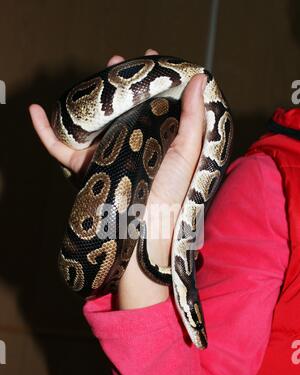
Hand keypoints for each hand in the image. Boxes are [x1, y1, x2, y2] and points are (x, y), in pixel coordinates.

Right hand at [29, 49, 205, 308]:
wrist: (147, 229)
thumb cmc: (171, 192)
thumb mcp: (187, 152)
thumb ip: (193, 117)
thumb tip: (201, 79)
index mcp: (155, 139)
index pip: (153, 102)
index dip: (152, 79)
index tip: (151, 58)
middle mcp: (130, 144)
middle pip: (121, 107)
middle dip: (118, 83)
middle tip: (116, 61)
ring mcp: (105, 155)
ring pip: (92, 122)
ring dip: (89, 99)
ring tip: (92, 77)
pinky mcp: (85, 169)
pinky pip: (60, 148)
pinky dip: (45, 132)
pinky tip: (36, 113)